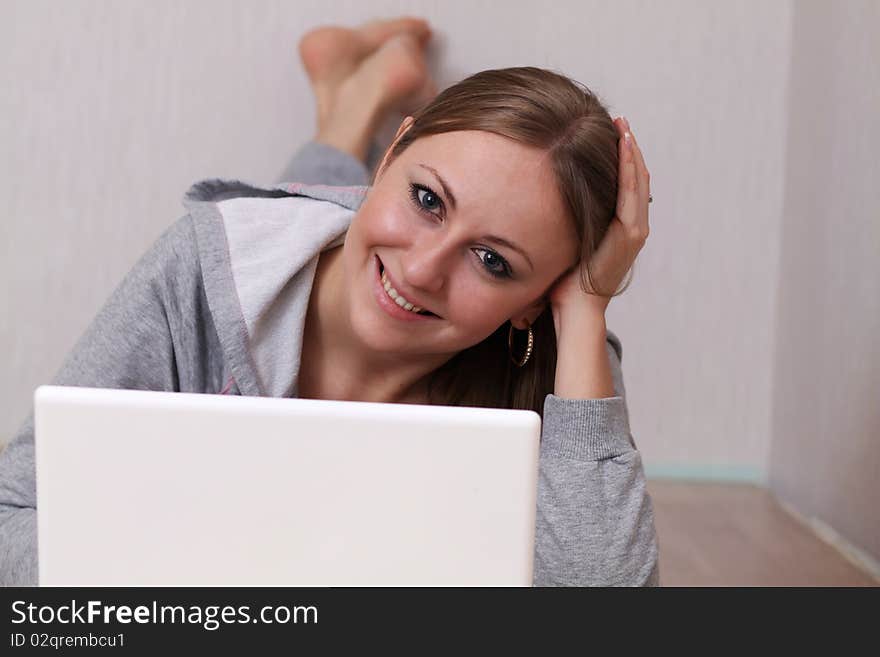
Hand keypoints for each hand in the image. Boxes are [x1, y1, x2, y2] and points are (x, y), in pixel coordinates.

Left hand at [549, 116, 651, 320]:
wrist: (574, 310)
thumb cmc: (564, 284)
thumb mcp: (567, 242)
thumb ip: (567, 222)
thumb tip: (541, 199)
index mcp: (620, 230)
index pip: (626, 187)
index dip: (622, 159)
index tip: (611, 134)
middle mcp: (633, 228)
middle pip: (637, 179)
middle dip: (629, 149)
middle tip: (620, 122)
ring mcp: (634, 231)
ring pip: (638, 182)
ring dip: (632, 153)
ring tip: (623, 127)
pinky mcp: (629, 235)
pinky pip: (631, 194)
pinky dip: (629, 168)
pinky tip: (623, 147)